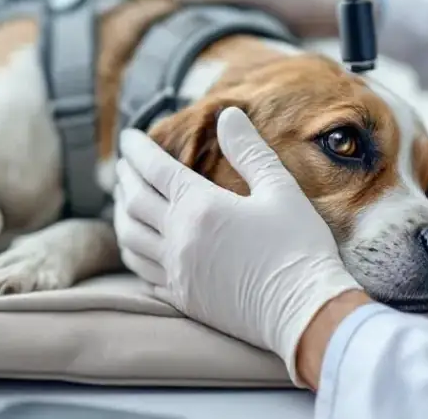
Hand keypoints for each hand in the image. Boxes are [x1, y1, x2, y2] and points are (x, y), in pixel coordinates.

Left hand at [113, 107, 363, 385]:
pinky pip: (143, 273)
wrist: (306, 312)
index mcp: (201, 206)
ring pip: (130, 239)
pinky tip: (138, 247)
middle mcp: (179, 238)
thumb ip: (249, 150)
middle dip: (125, 177)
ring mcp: (178, 272)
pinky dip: (133, 252)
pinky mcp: (183, 298)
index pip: (154, 169)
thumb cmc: (298, 247)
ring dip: (121, 214)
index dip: (137, 150)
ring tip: (123, 200)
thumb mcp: (280, 189)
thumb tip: (227, 115)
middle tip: (123, 163)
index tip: (128, 136)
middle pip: (134, 201)